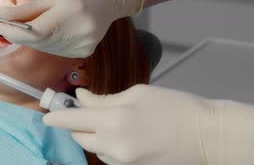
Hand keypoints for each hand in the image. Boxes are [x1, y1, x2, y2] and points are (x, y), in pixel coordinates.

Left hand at [0, 0, 146, 57]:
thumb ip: (27, 10)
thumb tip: (1, 17)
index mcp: (69, 12)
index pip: (35, 32)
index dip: (14, 31)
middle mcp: (78, 31)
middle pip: (39, 42)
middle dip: (20, 34)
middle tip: (8, 25)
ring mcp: (84, 45)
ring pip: (46, 48)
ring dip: (33, 40)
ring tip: (33, 26)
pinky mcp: (85, 52)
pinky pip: (57, 51)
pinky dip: (48, 44)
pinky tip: (53, 32)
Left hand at [43, 85, 253, 164]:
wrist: (206, 135)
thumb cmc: (175, 106)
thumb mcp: (137, 94)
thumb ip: (104, 99)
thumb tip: (81, 98)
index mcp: (113, 121)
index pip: (72, 120)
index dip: (57, 116)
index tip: (47, 113)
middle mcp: (112, 146)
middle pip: (79, 136)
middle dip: (77, 123)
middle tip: (85, 109)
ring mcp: (122, 161)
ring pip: (93, 148)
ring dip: (92, 134)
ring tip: (109, 120)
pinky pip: (108, 157)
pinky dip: (106, 145)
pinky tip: (121, 134)